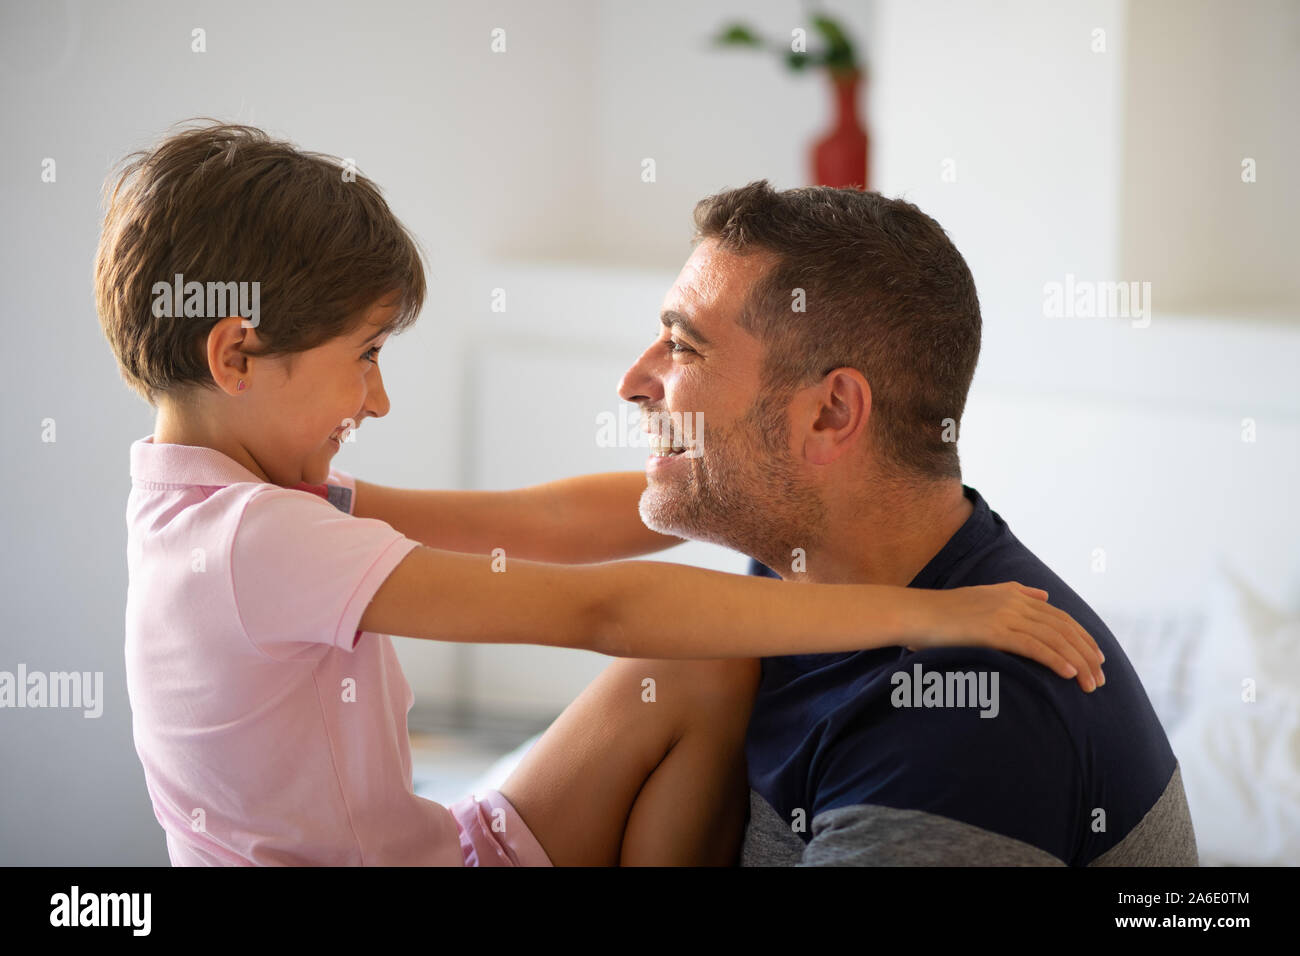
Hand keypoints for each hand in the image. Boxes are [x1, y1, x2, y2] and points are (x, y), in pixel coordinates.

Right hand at [906, 582, 1105, 692]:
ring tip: (1090, 684)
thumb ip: (1016, 592)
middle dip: (1086, 654)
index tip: (1097, 658)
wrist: (915, 613)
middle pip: (1063, 628)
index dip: (1082, 637)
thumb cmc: (944, 612)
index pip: (1060, 616)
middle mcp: (1014, 601)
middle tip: (1100, 678)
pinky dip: (1054, 660)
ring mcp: (1004, 614)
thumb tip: (1043, 595)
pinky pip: (1032, 646)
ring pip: (1053, 639)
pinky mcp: (993, 630)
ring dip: (1077, 663)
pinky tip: (1068, 675)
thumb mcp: (984, 595)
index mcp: (1014, 593)